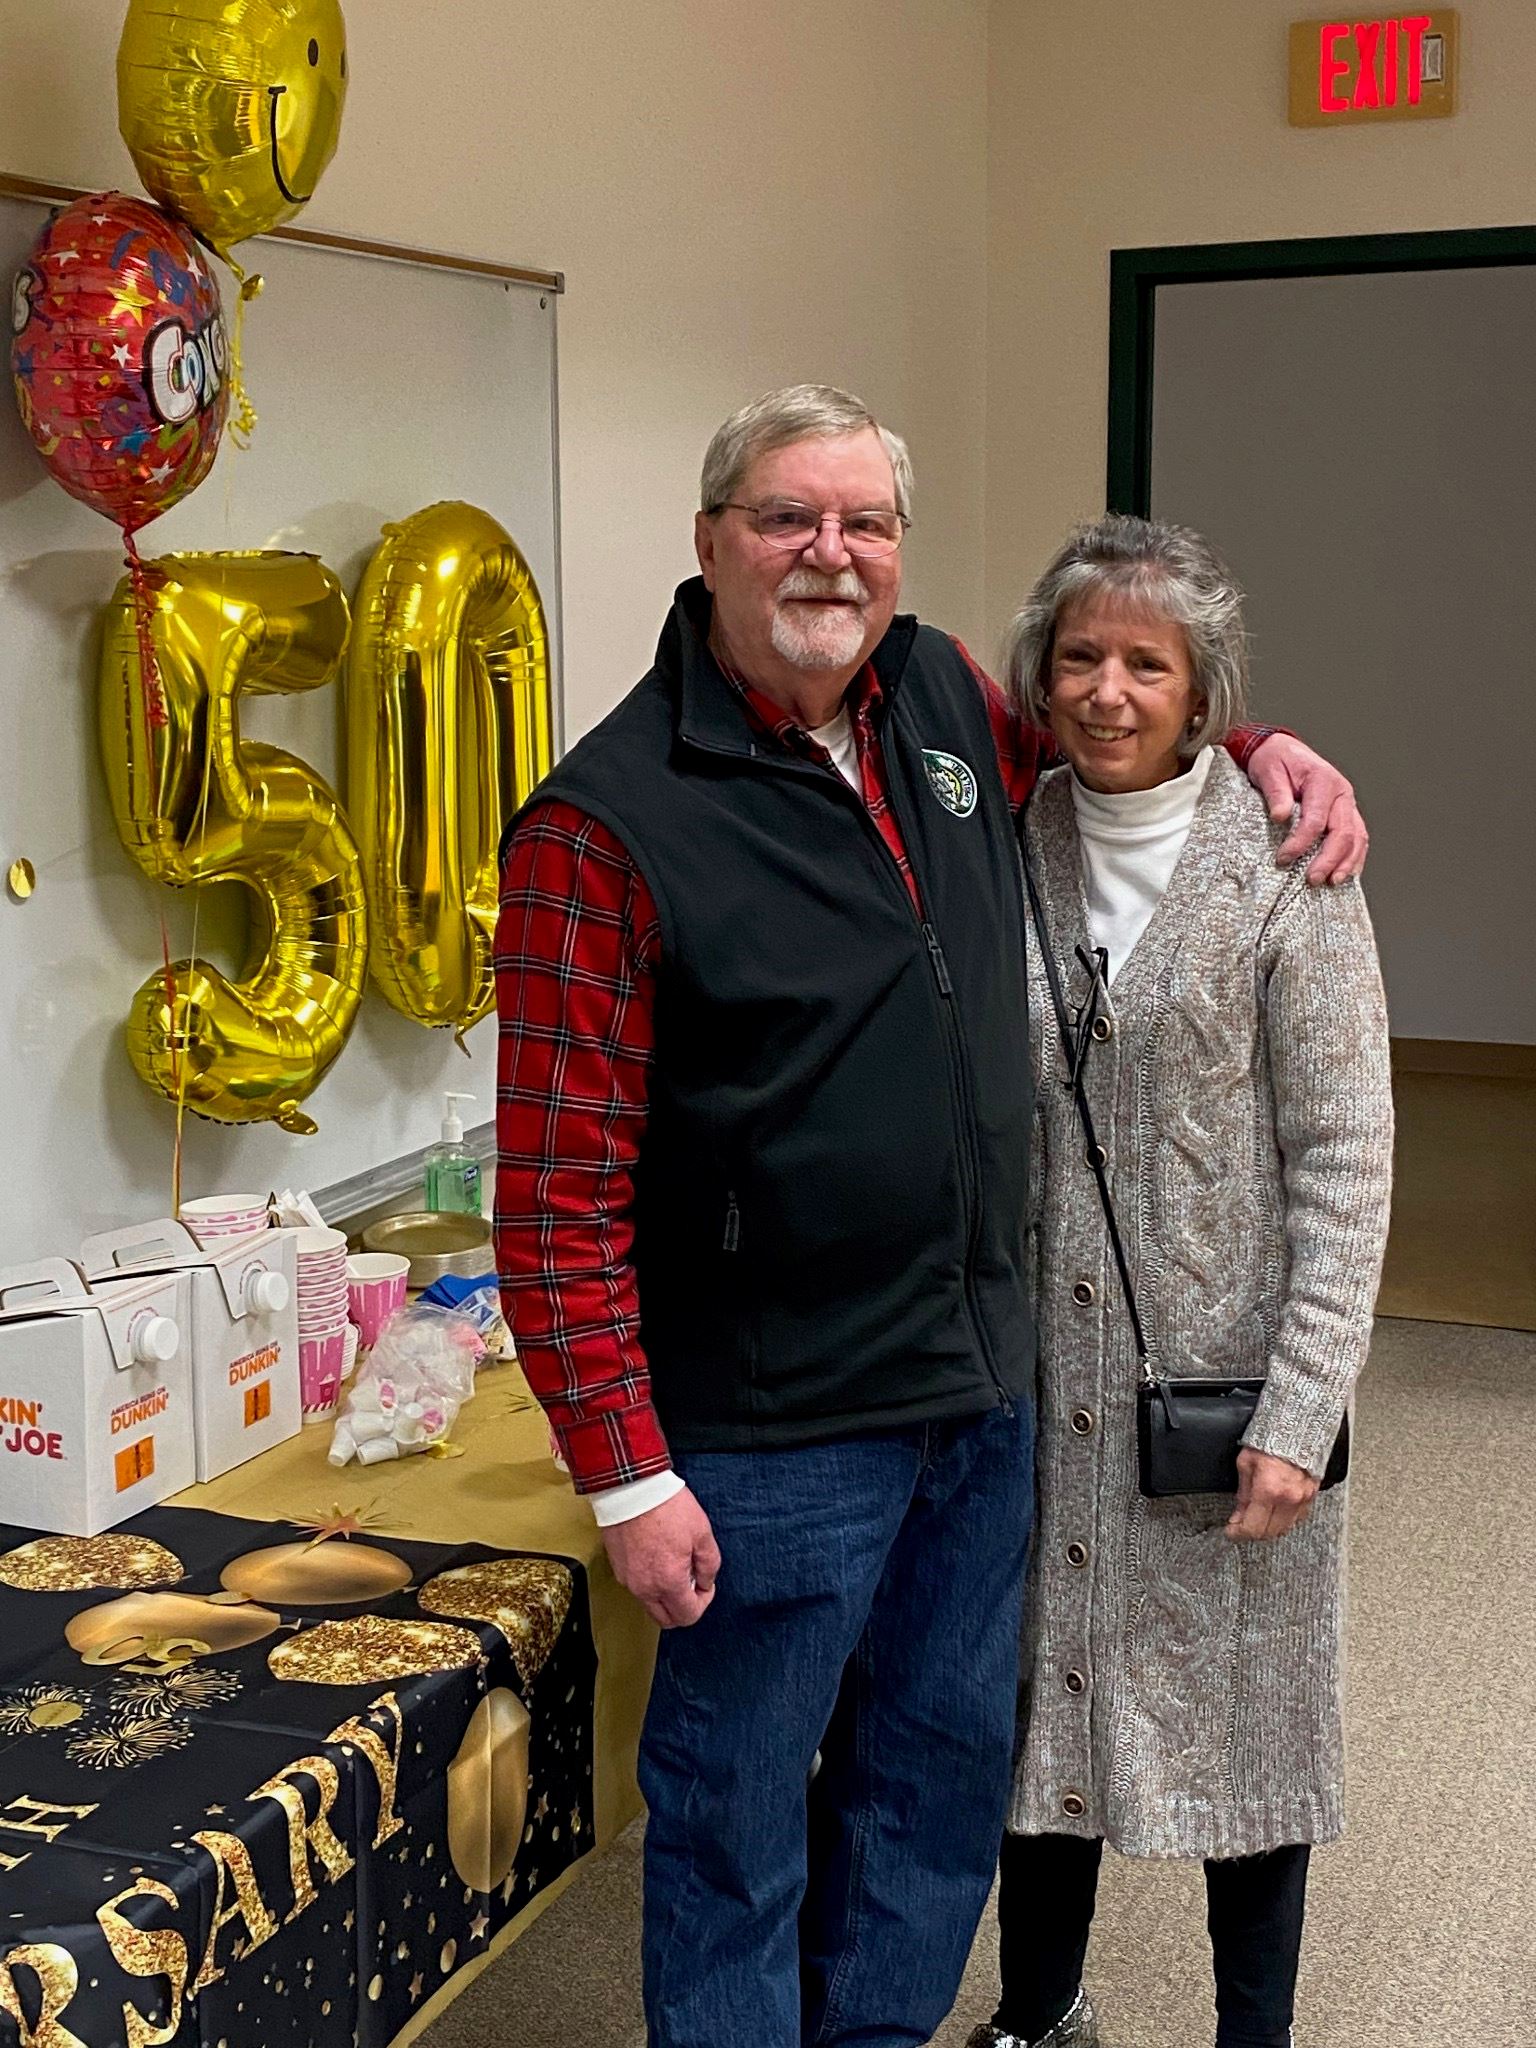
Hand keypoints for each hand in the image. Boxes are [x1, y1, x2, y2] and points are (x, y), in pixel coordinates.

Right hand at [600, 1486, 720, 1628]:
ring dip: (666, 1596)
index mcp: (668, 1582)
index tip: (705, 1584)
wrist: (631, 1488)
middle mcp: (645, 1588)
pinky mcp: (617, 1568)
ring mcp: (628, 1580)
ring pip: (650, 1605)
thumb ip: (710, 1564)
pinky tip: (657, 1557)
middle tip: (691, 1580)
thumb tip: (706, 1581)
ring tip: (674, 1565)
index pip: (688, 1616)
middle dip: (683, 1606)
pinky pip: (637, 1587)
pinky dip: (650, 1583)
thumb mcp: (702, 1532)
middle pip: (667, 1619)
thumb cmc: (666, 1507)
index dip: (703, 1602)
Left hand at [1226, 1447, 1319, 1541]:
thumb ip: (1243, 1493)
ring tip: (1256, 1520)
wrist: (1297, 1427)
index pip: (1252, 1527)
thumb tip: (1238, 1514)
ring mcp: (1303, 1498)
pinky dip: (1284, 1520)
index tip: (1231, 1531)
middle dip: (1252, 1532)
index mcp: (1269, 1490)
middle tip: (1240, 1526)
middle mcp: (1289, 1498)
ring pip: (1285, 1529)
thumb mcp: (1246, 1463)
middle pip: (1269, 1533)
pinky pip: (1297, 1518)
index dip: (1238, 1533)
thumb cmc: (1270, 1439)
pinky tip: (1274, 1513)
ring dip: (1269, 1529)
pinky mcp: (1312, 1495)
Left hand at [1245, 734, 1367, 884]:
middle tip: (1312, 880)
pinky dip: (1353, 857)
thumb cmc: (1275, 760)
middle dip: (1329, 859)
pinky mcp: (1346, 813)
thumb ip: (1276, 794)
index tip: (1283, 858)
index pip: (1316, 819)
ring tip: (1332, 882)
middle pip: (1343, 832)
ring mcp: (1347, 804)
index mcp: (1323, 780)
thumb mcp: (1268, 770)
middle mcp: (1341, 793)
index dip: (1301, 842)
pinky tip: (1345, 874)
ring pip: (1357, 837)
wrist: (1282, 750)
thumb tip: (1280, 816)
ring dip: (1347, 862)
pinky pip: (1357, 837)